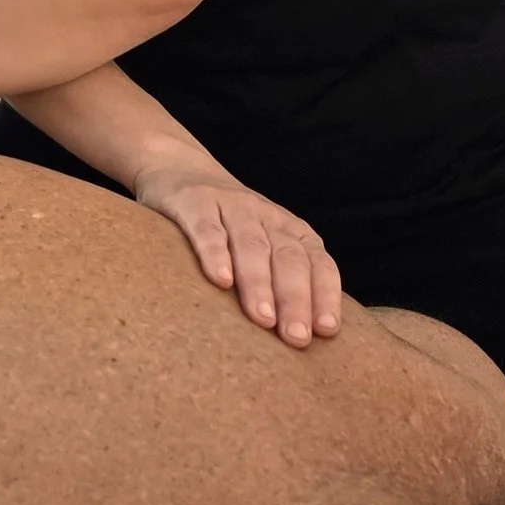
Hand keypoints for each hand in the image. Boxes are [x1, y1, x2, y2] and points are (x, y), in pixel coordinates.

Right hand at [132, 159, 340, 347]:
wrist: (179, 167)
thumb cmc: (227, 225)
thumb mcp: (261, 244)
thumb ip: (279, 279)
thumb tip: (301, 337)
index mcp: (290, 231)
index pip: (317, 263)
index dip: (323, 295)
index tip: (325, 330)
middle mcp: (266, 216)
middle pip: (287, 259)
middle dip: (295, 299)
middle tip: (295, 337)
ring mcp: (230, 206)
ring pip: (251, 245)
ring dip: (259, 283)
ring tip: (263, 318)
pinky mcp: (193, 202)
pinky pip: (207, 229)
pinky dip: (215, 253)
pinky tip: (220, 280)